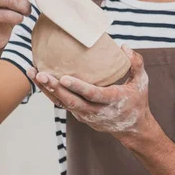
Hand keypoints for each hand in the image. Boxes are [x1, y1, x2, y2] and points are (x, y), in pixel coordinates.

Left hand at [27, 45, 151, 139]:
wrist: (132, 128)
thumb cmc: (137, 101)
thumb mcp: (142, 82)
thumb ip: (136, 64)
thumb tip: (123, 47)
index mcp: (112, 101)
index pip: (93, 95)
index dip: (78, 87)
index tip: (64, 78)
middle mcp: (96, 111)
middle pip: (71, 101)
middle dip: (54, 88)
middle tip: (40, 74)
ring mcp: (86, 115)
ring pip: (63, 103)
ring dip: (47, 89)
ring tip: (32, 73)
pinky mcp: (80, 116)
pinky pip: (63, 104)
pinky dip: (50, 93)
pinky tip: (40, 80)